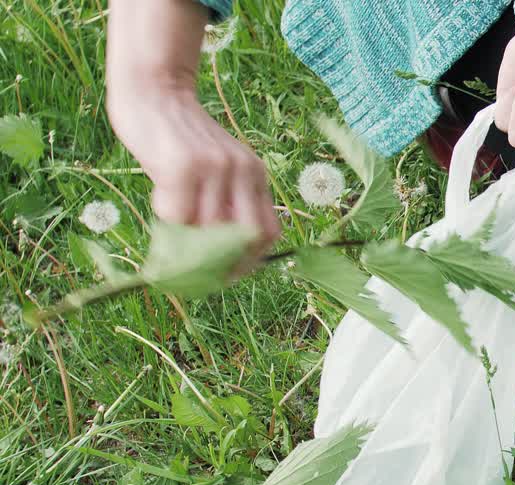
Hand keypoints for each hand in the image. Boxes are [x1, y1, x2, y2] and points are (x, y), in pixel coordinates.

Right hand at [105, 0, 279, 256]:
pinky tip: (158, 208)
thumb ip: (219, 204)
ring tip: (171, 236)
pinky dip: (166, 225)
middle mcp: (243, 171)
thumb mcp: (213, 170)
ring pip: (209, 232)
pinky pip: (178, 216)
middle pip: (246, 237)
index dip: (249, 260)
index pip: (269, 232)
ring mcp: (215, 167)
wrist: (153, 89)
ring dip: (188, 245)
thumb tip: (212, 260)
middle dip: (223, 263)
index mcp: (255, 175)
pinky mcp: (184, 165)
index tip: (225, 272)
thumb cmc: (177, 138)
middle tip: (197, 271)